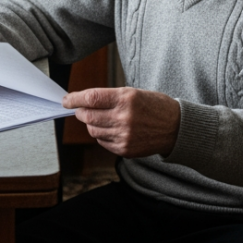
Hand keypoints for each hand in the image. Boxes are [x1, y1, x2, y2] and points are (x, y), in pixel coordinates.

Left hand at [64, 88, 180, 157]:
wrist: (176, 127)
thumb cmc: (154, 106)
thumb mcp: (134, 93)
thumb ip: (109, 97)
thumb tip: (83, 103)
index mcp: (126, 99)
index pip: (91, 98)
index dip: (74, 99)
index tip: (66, 100)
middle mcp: (124, 118)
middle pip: (88, 116)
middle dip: (80, 112)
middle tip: (80, 109)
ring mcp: (124, 136)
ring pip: (93, 130)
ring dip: (91, 124)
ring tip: (101, 118)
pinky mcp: (125, 149)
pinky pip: (102, 142)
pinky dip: (101, 135)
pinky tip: (111, 129)